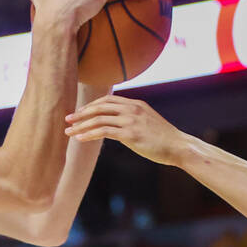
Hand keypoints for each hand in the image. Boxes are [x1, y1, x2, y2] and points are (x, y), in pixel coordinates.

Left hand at [64, 95, 185, 164]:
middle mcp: (132, 109)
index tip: (80, 112)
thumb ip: (134, 119)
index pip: (108, 99)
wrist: (179, 146)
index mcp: (136, 104)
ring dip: (81, 125)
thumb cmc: (164, 139)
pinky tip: (80, 138)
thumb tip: (119, 125)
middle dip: (81, 113)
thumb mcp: (148, 122)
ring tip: (68, 132)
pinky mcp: (130, 134)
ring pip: (99, 119)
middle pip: (100, 106)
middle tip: (68, 119)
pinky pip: (104, 131)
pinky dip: (89, 134)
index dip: (91, 105)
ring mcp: (131, 121)